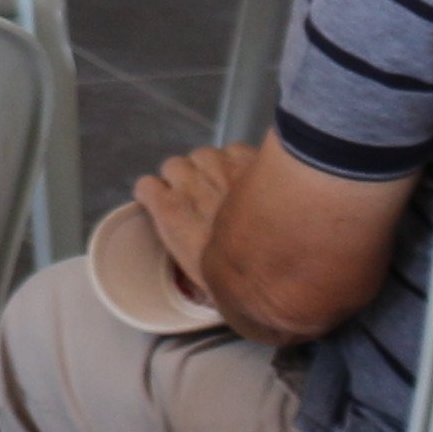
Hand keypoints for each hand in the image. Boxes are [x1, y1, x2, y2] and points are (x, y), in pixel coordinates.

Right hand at [134, 144, 254, 303]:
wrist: (286, 254)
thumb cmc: (240, 280)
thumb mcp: (200, 277)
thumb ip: (187, 253)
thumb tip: (197, 264)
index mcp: (172, 211)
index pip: (146, 187)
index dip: (157, 196)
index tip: (168, 205)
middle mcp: (189, 181)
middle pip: (174, 166)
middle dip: (185, 179)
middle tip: (205, 199)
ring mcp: (218, 164)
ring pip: (203, 155)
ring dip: (211, 168)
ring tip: (228, 186)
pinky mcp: (247, 156)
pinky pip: (233, 150)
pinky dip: (238, 161)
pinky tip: (252, 178)